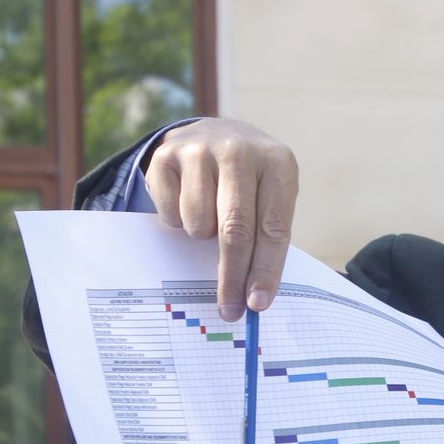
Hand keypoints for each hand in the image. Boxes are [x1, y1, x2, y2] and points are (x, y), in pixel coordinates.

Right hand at [145, 118, 298, 320]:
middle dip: (232, 276)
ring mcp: (200, 149)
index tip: (257, 304)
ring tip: (211, 217)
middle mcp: (239, 150)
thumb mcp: (271, 196)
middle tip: (230, 309)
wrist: (214, 133)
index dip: (266, 270)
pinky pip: (171, 214)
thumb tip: (254, 298)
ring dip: (203, 236)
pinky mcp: (166, 156)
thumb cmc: (251, 179)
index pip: (273, 227)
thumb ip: (267, 239)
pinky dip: (179, 221)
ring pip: (199, 224)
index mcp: (277, 162)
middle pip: (236, 229)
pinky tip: (189, 199)